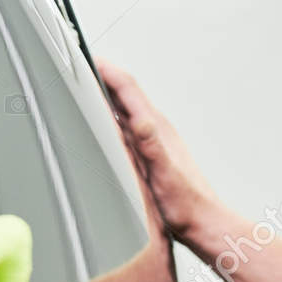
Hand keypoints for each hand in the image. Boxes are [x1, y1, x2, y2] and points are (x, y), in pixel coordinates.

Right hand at [98, 59, 223, 244]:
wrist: (203, 224)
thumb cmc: (186, 207)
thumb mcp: (166, 176)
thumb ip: (153, 147)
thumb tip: (141, 120)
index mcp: (156, 130)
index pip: (128, 89)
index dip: (106, 71)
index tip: (86, 57)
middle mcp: (155, 131)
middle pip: (125, 93)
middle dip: (102, 76)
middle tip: (78, 65)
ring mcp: (154, 141)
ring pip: (126, 108)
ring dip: (107, 93)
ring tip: (85, 85)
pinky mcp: (152, 154)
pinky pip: (128, 125)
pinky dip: (113, 116)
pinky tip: (105, 122)